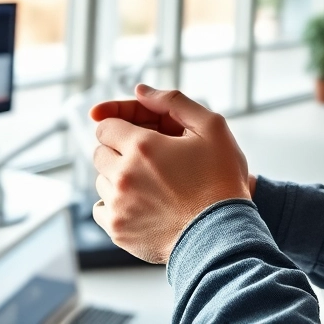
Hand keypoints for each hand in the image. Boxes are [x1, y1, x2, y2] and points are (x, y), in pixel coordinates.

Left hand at [89, 85, 250, 264]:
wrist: (224, 234)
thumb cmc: (221, 179)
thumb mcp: (212, 128)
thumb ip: (173, 101)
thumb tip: (140, 90)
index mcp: (142, 146)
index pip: (105, 126)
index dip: (123, 127)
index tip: (140, 136)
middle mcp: (123, 175)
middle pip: (99, 152)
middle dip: (120, 151)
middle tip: (150, 161)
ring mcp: (118, 205)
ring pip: (101, 181)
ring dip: (119, 178)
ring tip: (152, 186)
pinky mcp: (118, 230)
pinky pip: (100, 210)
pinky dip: (116, 205)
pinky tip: (142, 206)